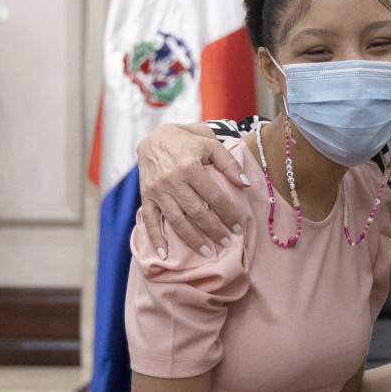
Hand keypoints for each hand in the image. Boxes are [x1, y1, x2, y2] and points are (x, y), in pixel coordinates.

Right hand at [136, 122, 250, 258]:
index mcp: (191, 166)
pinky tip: (164, 254)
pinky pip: (149, 219)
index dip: (228, 214)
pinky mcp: (145, 196)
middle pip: (196, 211)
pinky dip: (155, 238)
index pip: (214, 196)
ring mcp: (157, 190)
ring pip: (176, 220)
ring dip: (191, 239)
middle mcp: (173, 180)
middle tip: (226, 243)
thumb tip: (245, 184)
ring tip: (205, 252)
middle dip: (213, 230)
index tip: (238, 228)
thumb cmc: (187, 142)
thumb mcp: (210, 144)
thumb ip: (229, 163)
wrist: (154, 138)